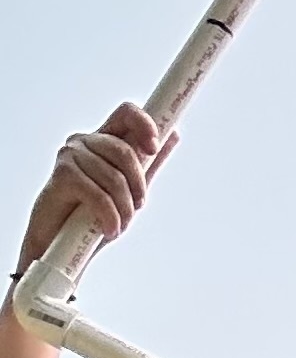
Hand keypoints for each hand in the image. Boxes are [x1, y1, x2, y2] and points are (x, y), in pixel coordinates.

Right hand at [17, 102, 177, 274]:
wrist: (60, 245)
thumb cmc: (93, 215)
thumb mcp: (130, 190)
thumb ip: (148, 165)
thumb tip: (173, 134)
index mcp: (104, 141)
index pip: (126, 113)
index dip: (144, 123)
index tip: (153, 148)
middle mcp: (85, 142)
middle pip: (125, 151)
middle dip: (138, 186)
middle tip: (136, 207)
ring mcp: (70, 155)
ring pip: (115, 177)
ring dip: (124, 209)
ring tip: (118, 224)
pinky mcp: (61, 175)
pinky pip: (99, 195)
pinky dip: (110, 217)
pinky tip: (109, 230)